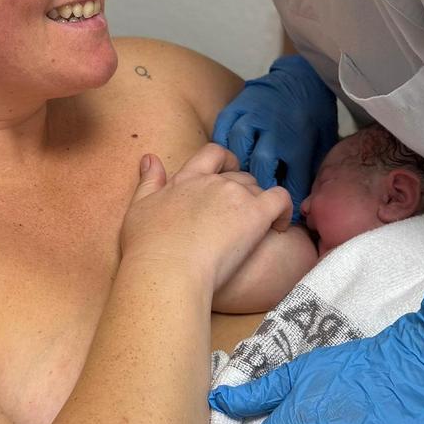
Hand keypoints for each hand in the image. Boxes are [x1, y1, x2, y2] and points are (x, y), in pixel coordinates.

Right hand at [121, 144, 292, 293]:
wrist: (167, 269)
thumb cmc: (148, 247)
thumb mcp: (139, 208)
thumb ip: (148, 182)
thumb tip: (149, 159)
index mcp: (187, 179)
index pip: (212, 154)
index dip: (225, 160)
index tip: (228, 172)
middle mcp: (213, 181)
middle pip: (239, 175)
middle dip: (243, 191)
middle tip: (240, 216)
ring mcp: (236, 195)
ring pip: (259, 189)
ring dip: (260, 204)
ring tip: (256, 229)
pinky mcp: (255, 214)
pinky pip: (281, 200)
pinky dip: (284, 211)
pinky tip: (279, 227)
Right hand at [211, 55, 337, 219]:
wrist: (303, 79)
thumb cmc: (312, 119)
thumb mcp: (320, 148)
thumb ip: (307, 175)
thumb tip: (300, 208)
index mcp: (297, 140)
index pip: (286, 180)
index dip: (280, 201)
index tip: (277, 214)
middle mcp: (273, 127)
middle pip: (258, 163)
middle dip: (255, 184)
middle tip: (252, 198)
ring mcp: (253, 114)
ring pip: (237, 145)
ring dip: (236, 165)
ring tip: (236, 180)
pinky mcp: (237, 106)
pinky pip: (223, 128)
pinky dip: (221, 144)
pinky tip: (223, 158)